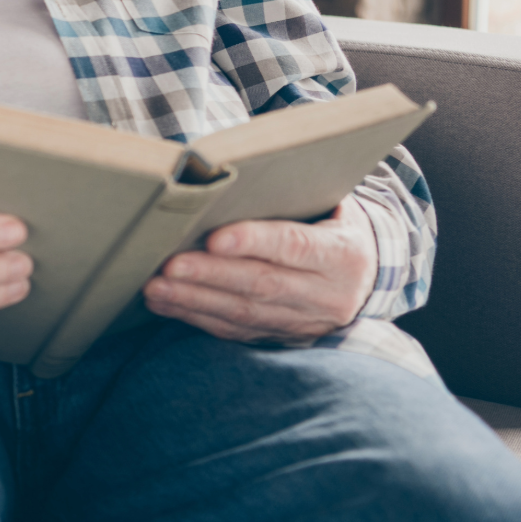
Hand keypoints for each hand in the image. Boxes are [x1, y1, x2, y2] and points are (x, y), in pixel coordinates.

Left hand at [143, 201, 377, 342]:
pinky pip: (237, 332)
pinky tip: (167, 305)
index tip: (213, 238)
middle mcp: (330, 295)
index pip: (295, 246)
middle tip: (169, 265)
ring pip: (245, 314)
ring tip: (155, 288)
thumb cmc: (330, 224)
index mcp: (344, 254)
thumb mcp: (328, 206)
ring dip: (194, 301)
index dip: (254, 242)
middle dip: (211, 275)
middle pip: (263, 285)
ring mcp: (307, 322)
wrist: (365, 275)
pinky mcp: (285, 338)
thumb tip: (223, 183)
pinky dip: (198, 318)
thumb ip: (286, 200)